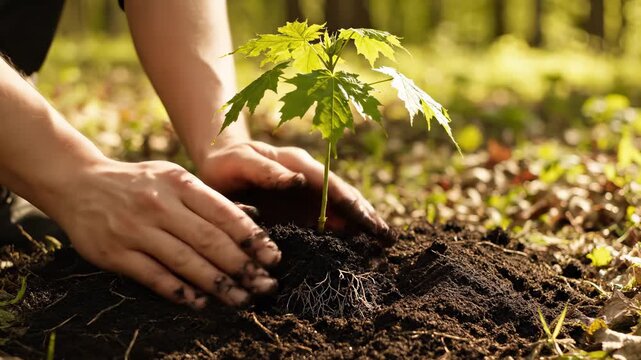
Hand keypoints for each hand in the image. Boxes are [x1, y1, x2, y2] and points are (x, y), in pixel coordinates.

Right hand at [44, 159, 282, 308]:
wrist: (78, 183)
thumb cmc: (138, 182)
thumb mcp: (173, 177)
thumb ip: (209, 199)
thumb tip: (253, 220)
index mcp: (179, 183)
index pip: (224, 213)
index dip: (252, 238)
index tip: (273, 258)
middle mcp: (160, 205)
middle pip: (210, 240)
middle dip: (243, 266)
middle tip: (266, 285)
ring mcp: (136, 229)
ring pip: (186, 261)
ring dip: (218, 285)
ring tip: (242, 300)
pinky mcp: (116, 253)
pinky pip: (155, 276)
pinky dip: (180, 291)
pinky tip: (201, 302)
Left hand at [198, 141, 395, 245]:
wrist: (218, 162)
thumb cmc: (226, 163)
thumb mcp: (241, 162)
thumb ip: (266, 171)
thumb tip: (298, 182)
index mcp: (297, 164)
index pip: (332, 186)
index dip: (352, 206)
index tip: (369, 223)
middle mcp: (308, 177)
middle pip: (345, 196)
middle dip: (366, 216)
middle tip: (388, 238)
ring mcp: (308, 191)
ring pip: (341, 207)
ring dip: (362, 223)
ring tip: (383, 242)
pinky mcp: (302, 205)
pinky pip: (329, 217)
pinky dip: (346, 229)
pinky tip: (359, 243)